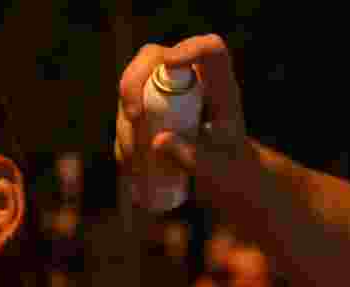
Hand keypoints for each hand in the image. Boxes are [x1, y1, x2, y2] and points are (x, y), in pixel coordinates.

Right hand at [115, 34, 253, 210]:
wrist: (220, 174)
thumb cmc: (226, 166)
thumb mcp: (216, 168)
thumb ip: (193, 156)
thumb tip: (158, 141)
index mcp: (218, 85)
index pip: (209, 50)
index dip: (191, 49)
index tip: (170, 62)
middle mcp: (188, 80)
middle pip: (153, 58)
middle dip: (133, 82)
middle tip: (132, 116)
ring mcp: (164, 91)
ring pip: (132, 88)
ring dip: (125, 121)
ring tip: (134, 159)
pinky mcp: (148, 107)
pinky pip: (125, 114)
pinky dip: (123, 137)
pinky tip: (130, 163)